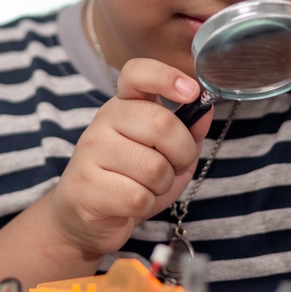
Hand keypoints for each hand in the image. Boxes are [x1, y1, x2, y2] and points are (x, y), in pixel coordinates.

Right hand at [48, 59, 213, 256]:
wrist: (87, 218)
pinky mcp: (85, 186)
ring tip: (147, 186)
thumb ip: (188, 130)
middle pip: (161, 123)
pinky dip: (146, 205)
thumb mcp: (168, 152)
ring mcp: (90, 152)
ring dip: (162, 185)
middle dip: (183, 153)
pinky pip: (137, 197)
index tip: (192, 92)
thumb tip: (205, 109)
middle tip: (175, 165)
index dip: (166, 76)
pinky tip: (131, 203)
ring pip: (154, 167)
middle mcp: (104, 120)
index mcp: (124, 105)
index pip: (137, 73)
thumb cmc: (131, 179)